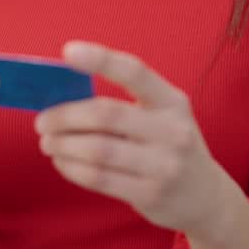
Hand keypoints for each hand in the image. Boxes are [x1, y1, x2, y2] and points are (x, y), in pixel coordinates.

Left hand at [34, 41, 235, 236]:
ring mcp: (164, 165)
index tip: (67, 51)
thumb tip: (62, 96)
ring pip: (97, 150)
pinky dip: (71, 168)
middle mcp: (172, 130)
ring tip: (47, 142)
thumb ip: (123, 104)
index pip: (135, 72)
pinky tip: (62, 161)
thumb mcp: (162, 117)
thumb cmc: (169, 146)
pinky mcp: (150, 194)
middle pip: (105, 115)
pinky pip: (98, 178)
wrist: (207, 197)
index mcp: (172, 101)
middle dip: (65, 116)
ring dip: (62, 144)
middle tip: (42, 121)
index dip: (100, 59)